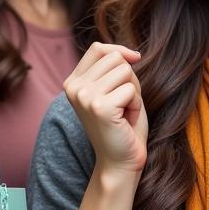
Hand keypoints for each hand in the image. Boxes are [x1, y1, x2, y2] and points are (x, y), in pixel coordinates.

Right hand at [64, 43, 147, 178]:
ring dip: (133, 92)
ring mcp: (84, 96)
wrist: (119, 162)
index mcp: (73, 82)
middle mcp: (73, 87)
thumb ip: (115, 68)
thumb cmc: (122, 125)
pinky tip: (125, 120)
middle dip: (129, 79)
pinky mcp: (99, 107)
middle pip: (115, 58)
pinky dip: (135, 104)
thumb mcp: (114, 90)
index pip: (98, 48)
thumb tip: (131, 54)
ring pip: (125, 71)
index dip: (120, 52)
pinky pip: (131, 90)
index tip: (134, 61)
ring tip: (124, 111)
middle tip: (124, 103)